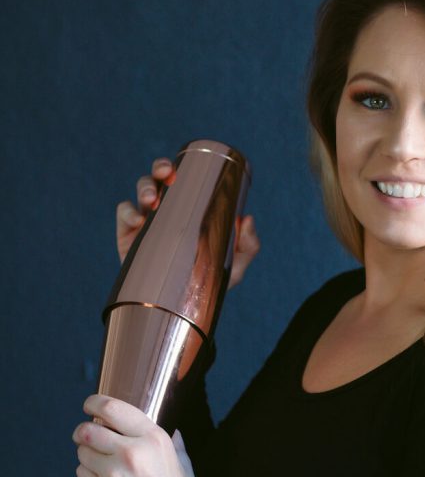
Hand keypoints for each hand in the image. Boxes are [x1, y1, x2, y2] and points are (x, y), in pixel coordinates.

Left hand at [73, 395, 201, 476]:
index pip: (112, 408)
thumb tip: (170, 427)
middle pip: (88, 430)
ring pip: (82, 453)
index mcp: (152, 438)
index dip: (94, 403)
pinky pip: (82, 474)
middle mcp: (130, 453)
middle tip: (85, 433)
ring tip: (98, 459)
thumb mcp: (180, 458)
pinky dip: (88, 473)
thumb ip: (172, 439)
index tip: (90, 405)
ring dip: (87, 453)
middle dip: (83, 430)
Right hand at [115, 156, 260, 287]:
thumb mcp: (233, 265)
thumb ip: (248, 246)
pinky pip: (124, 215)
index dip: (179, 168)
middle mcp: (165, 210)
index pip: (181, 181)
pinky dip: (127, 212)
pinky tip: (137, 221)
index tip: (181, 167)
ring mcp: (145, 223)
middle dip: (158, 169)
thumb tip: (247, 219)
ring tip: (151, 200)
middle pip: (157, 179)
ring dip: (143, 188)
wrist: (180, 308)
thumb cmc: (207, 280)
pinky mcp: (128, 238)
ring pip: (139, 193)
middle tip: (166, 174)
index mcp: (187, 209)